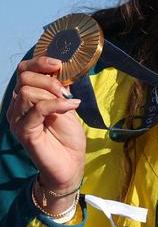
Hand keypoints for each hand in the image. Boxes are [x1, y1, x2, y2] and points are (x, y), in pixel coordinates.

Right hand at [6, 56, 85, 195]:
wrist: (70, 163)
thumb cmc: (68, 136)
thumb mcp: (66, 106)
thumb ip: (59, 89)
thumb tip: (61, 70)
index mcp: (26, 99)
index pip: (23, 71)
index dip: (39, 63)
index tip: (58, 64)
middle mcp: (17, 108)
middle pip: (24, 78)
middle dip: (49, 79)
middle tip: (65, 91)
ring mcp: (18, 120)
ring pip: (27, 91)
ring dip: (52, 93)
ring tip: (68, 103)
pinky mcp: (24, 132)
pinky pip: (37, 109)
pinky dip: (57, 104)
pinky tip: (71, 106)